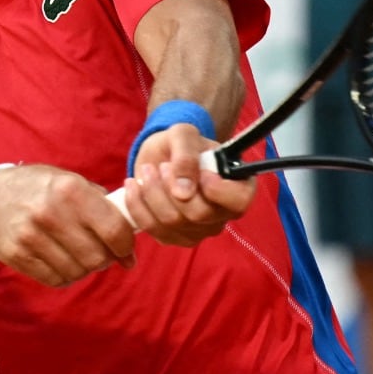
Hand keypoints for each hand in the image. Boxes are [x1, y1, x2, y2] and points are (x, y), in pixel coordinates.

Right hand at [0, 164, 135, 287]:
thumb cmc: (41, 188)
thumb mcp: (71, 181)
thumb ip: (102, 204)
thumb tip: (132, 234)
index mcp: (70, 190)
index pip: (114, 229)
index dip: (126, 246)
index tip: (126, 251)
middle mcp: (51, 213)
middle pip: (97, 257)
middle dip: (106, 259)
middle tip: (103, 254)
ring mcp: (31, 236)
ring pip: (78, 271)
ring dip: (85, 268)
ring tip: (79, 255)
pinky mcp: (17, 255)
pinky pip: (56, 279)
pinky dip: (66, 275)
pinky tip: (62, 261)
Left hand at [119, 124, 254, 245]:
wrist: (161, 156)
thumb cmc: (181, 144)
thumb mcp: (185, 135)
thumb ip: (187, 156)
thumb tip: (183, 192)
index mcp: (237, 187)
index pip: (239, 201)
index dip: (218, 190)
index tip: (201, 173)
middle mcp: (222, 214)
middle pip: (199, 214)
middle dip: (172, 187)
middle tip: (161, 166)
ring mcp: (198, 231)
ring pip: (172, 222)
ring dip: (152, 193)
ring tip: (147, 171)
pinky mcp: (173, 238)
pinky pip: (152, 228)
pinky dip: (137, 205)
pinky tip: (133, 186)